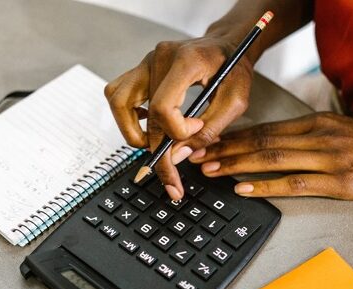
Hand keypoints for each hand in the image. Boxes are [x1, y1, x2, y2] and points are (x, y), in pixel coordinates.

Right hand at [104, 36, 253, 199]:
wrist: (228, 45)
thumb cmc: (233, 68)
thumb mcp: (235, 101)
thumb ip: (208, 131)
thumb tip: (178, 157)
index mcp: (185, 62)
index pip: (163, 106)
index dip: (176, 131)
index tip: (195, 130)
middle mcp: (159, 58)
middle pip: (144, 114)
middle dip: (157, 152)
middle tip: (171, 179)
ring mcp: (146, 61)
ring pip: (118, 102)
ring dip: (132, 132)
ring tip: (154, 148)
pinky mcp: (140, 68)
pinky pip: (118, 94)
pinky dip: (128, 116)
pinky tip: (148, 125)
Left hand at [189, 112, 352, 199]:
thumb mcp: (344, 129)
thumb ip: (313, 133)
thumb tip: (279, 141)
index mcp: (319, 122)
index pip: (267, 128)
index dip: (235, 136)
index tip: (211, 142)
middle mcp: (321, 136)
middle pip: (263, 141)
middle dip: (226, 149)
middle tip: (198, 156)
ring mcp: (330, 159)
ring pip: (273, 160)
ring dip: (237, 165)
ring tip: (211, 170)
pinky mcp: (340, 184)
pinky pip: (295, 184)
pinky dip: (265, 186)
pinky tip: (244, 188)